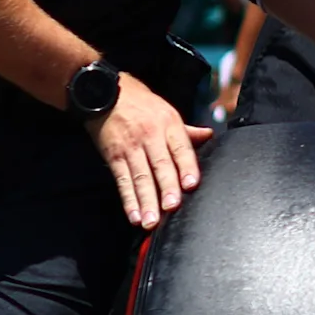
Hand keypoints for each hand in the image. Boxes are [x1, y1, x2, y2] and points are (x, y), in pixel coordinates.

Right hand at [93, 74, 212, 229]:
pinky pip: (122, 180)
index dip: (186, 166)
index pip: (181, 148)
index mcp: (169, 125)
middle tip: (171, 207)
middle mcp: (150, 136)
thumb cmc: (141, 105)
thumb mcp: (167, 112)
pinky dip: (128, 199)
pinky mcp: (114, 156)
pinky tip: (134, 215)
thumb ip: (187, 131)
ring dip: (146, 200)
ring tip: (151, 221)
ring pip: (140, 176)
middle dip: (166, 187)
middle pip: (160, 165)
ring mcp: (131, 147)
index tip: (191, 184)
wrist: (104, 92)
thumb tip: (210, 136)